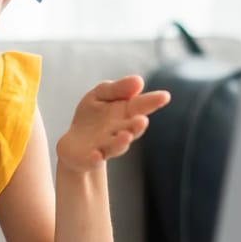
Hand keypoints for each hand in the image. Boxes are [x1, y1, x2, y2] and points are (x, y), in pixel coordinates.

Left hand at [56, 75, 170, 171]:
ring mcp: (106, 147)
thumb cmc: (93, 116)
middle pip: (131, 129)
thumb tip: (139, 81)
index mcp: (126, 113)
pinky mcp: (91, 159)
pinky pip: (94, 160)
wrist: (76, 144)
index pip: (141, 106)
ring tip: (125, 136)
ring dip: (121, 142)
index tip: (164, 96)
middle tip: (142, 121)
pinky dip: (95, 159)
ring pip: (116, 146)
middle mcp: (119, 132)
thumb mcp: (100, 95)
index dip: (152, 101)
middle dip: (136, 126)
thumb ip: (118, 88)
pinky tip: (95, 155)